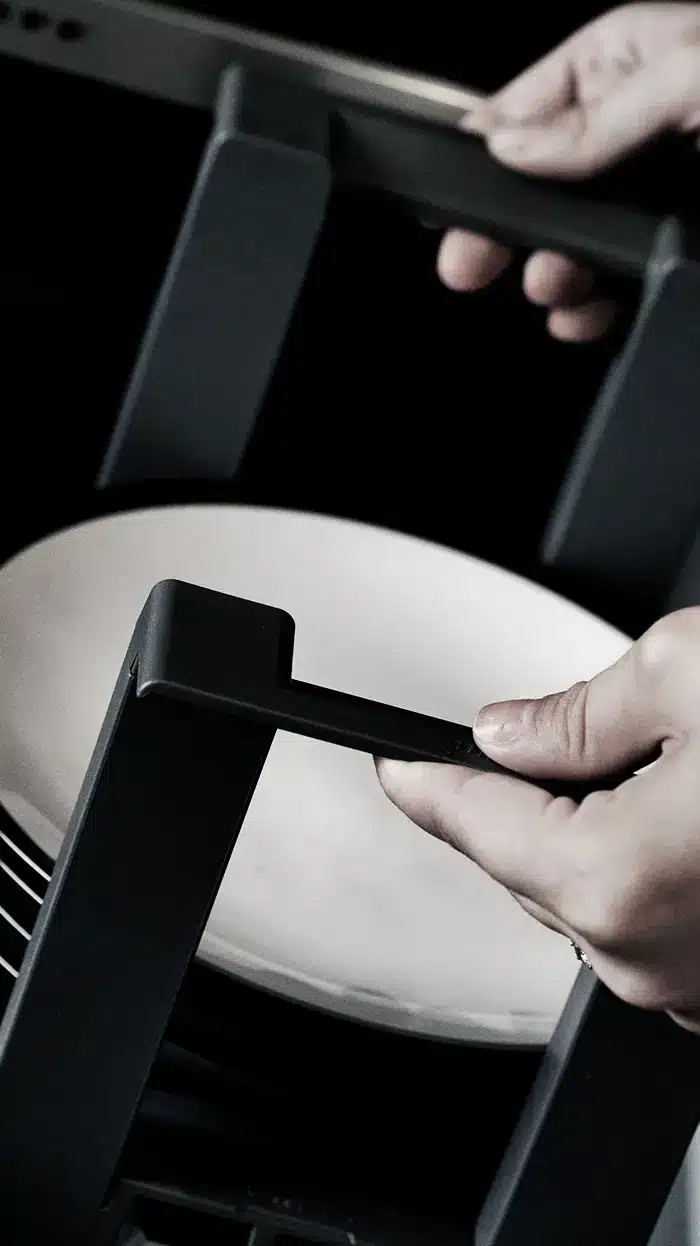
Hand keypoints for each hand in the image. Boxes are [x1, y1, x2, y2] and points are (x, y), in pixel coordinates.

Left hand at [377, 607, 699, 1033]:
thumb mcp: (687, 674)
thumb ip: (579, 712)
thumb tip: (508, 734)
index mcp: (615, 877)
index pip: (473, 820)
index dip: (421, 781)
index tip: (390, 764)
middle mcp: (648, 956)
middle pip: (526, 863)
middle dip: (527, 794)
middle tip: (574, 728)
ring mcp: (692, 984)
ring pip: (589, 895)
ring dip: (593, 832)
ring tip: (666, 764)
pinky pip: (647, 923)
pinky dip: (644, 870)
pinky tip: (689, 815)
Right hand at [441, 3, 699, 340]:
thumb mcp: (693, 77)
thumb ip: (601, 118)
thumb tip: (512, 147)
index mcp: (626, 61)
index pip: (527, 103)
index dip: (486, 153)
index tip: (455, 200)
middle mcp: (636, 124)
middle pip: (541, 180)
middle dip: (510, 224)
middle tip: (472, 266)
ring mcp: (658, 188)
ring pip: (575, 236)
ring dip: (554, 269)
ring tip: (553, 288)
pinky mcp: (678, 241)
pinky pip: (618, 275)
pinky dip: (593, 302)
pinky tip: (583, 314)